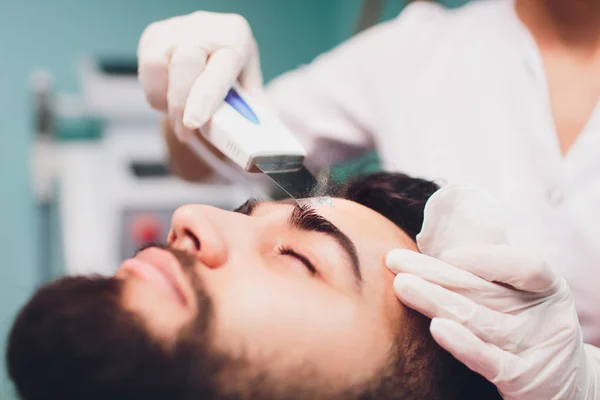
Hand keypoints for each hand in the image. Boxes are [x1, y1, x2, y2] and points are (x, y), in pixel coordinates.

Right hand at [138, 11, 264, 140]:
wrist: (216, 43)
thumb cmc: (235, 71)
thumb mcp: (250, 87)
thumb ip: (252, 113)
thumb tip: (257, 145)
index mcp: (235, 39)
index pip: (218, 68)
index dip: (204, 97)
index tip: (193, 123)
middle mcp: (205, 28)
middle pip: (184, 64)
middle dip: (180, 104)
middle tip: (184, 132)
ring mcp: (176, 28)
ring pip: (156, 66)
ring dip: (164, 99)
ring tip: (179, 113)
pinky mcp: (155, 35)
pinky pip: (146, 69)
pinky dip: (155, 91)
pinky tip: (170, 97)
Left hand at [386, 185, 598, 399]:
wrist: (558, 381)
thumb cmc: (524, 325)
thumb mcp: (520, 297)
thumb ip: (487, 277)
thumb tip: (428, 254)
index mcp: (545, 288)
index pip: (526, 266)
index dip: (485, 258)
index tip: (444, 254)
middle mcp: (543, 316)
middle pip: (484, 289)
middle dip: (435, 272)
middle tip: (395, 260)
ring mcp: (532, 347)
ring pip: (478, 319)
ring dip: (435, 300)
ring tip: (402, 286)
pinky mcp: (521, 379)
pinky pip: (487, 360)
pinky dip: (463, 344)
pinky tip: (437, 328)